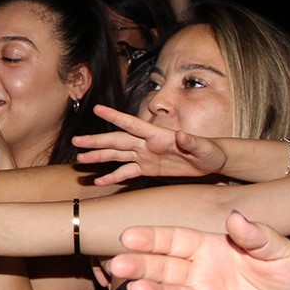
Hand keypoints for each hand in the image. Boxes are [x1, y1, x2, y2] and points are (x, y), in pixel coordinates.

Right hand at [73, 104, 226, 184]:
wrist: (212, 161)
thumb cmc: (210, 151)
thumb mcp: (203, 148)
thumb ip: (190, 141)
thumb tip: (179, 135)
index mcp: (157, 135)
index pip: (132, 124)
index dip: (115, 116)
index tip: (97, 108)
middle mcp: (147, 144)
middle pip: (117, 140)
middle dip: (96, 141)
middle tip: (77, 141)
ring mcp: (146, 156)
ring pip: (117, 155)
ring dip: (99, 157)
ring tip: (80, 160)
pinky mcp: (148, 168)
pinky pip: (127, 173)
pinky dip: (113, 177)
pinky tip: (98, 181)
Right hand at [107, 211, 289, 289]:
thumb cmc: (289, 275)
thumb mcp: (280, 251)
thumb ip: (258, 236)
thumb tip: (236, 218)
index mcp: (210, 249)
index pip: (174, 241)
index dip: (151, 238)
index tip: (128, 236)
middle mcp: (201, 276)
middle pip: (165, 269)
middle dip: (141, 266)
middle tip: (118, 265)